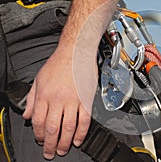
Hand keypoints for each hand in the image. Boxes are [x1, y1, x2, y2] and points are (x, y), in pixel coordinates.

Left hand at [22, 44, 96, 159]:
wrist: (75, 53)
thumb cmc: (58, 64)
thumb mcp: (38, 79)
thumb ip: (32, 99)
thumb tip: (28, 116)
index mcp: (45, 95)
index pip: (39, 122)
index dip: (39, 135)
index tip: (40, 140)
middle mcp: (58, 99)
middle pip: (53, 128)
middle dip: (50, 144)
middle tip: (50, 153)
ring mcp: (73, 100)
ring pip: (69, 127)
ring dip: (65, 142)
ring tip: (63, 149)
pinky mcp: (86, 99)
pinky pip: (84, 120)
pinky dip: (82, 133)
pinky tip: (78, 139)